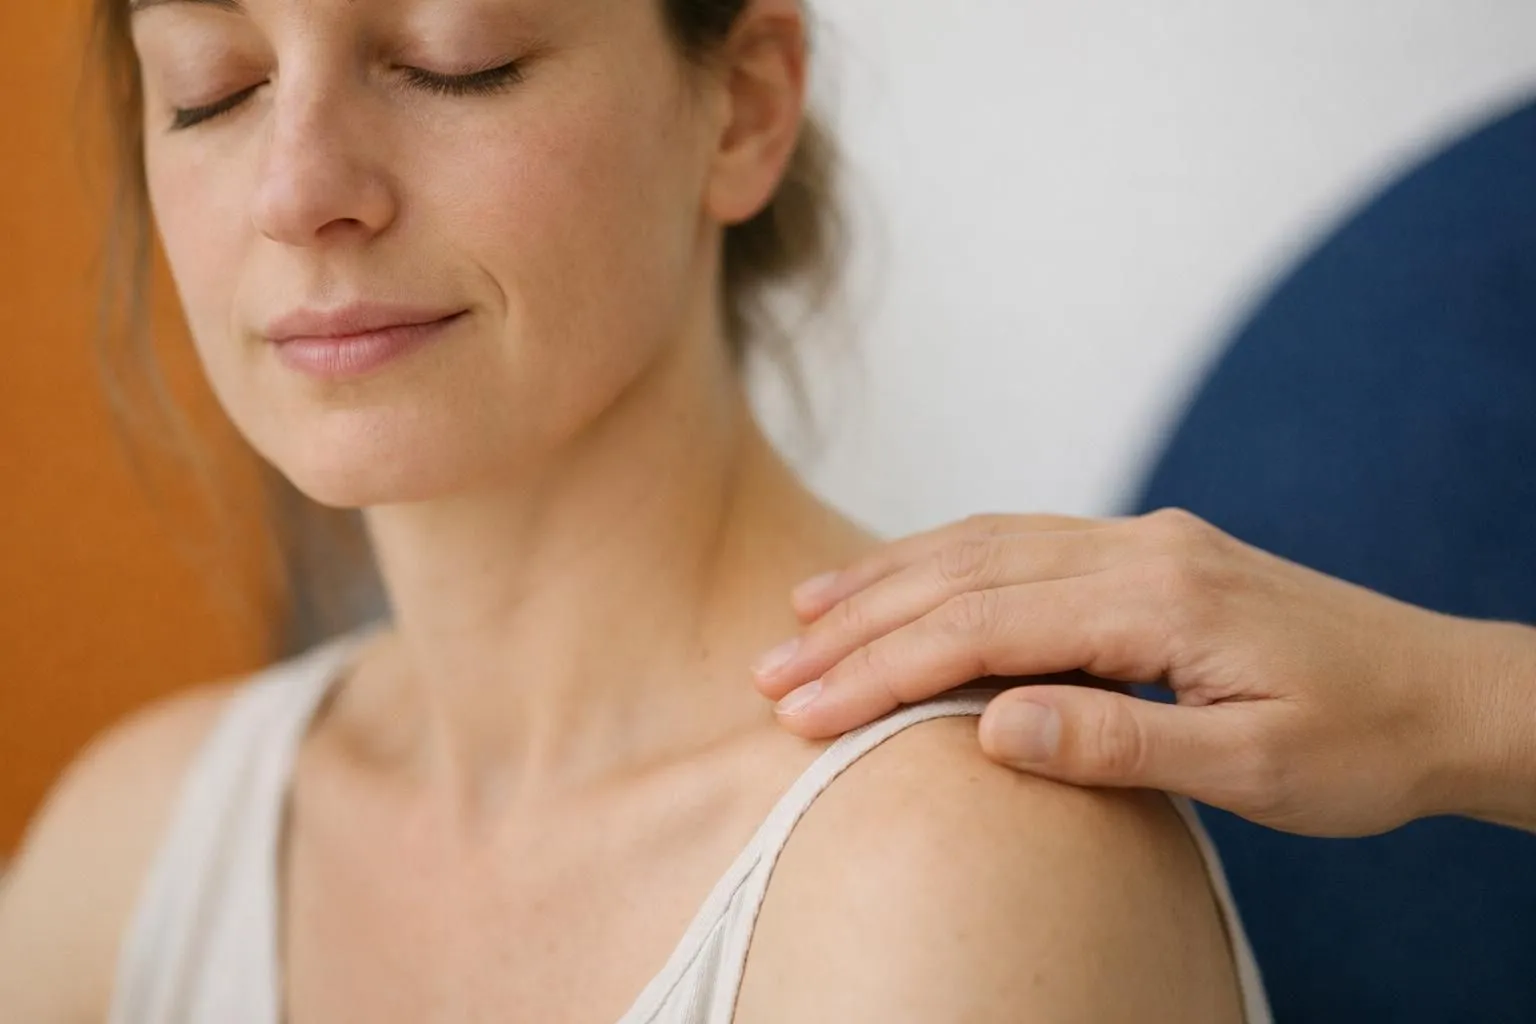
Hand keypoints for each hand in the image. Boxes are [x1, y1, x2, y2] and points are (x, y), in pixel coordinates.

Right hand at [751, 510, 1535, 837]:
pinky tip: (908, 580)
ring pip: (984, 543)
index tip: (803, 710)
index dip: (882, 669)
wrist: (1448, 693)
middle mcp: (1139, 549)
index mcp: (1158, 600)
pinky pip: (1022, 542)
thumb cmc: (1361, 742)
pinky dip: (946, 560)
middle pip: (964, 573)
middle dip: (859, 623)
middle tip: (770, 670)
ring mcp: (1142, 541)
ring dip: (888, 580)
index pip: (983, 628)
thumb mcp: (1257, 767)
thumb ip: (1123, 741)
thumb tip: (991, 724)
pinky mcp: (1146, 554)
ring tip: (805, 613)